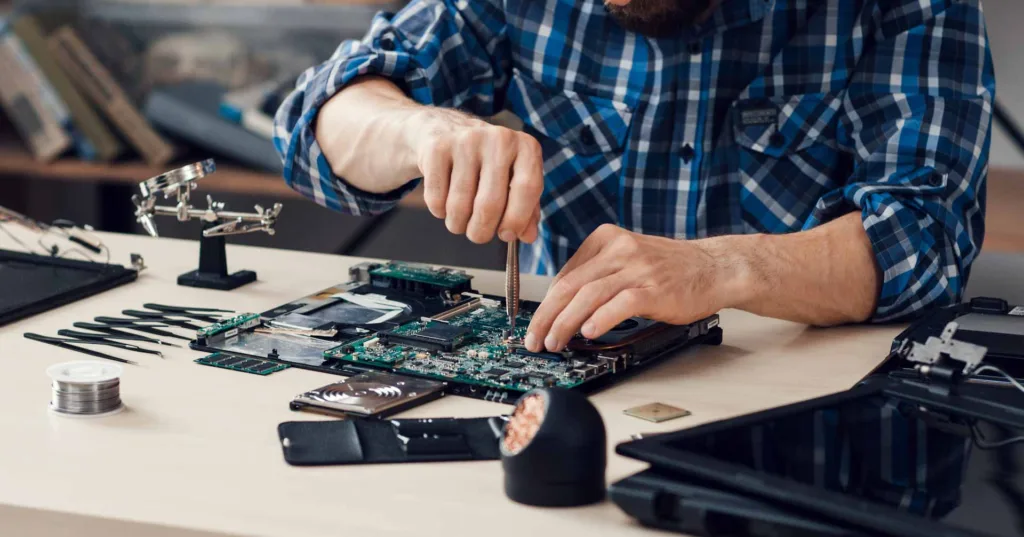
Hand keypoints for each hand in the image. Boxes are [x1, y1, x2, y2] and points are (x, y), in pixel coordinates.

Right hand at [411, 108, 542, 243]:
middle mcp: (499, 139)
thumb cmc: (486, 163)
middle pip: (490, 204)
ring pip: (459, 206)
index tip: (505, 234)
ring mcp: (466, 141)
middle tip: (477, 235)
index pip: (528, 188)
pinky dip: (439, 211)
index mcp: (526, 147)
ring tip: (459, 220)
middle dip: (481, 231)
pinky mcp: (437, 148)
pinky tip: (444, 202)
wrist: (444, 130)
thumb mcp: (512, 179)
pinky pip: (436, 199)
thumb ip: (526, 209)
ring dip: (457, 224)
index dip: (516, 219)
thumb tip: (528, 237)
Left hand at [524, 225, 749, 351]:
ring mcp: (637, 268)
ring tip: (554, 342)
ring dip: (565, 323)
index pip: (565, 275)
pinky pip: (620, 303)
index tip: (537, 324)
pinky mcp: (654, 288)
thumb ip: (598, 276)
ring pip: (588, 295)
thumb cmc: (671, 270)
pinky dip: (600, 319)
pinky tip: (588, 332)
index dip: (546, 304)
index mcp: (606, 239)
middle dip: (546, 316)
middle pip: (570, 285)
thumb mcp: (628, 259)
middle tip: (534, 339)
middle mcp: (619, 250)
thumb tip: (563, 307)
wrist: (715, 267)